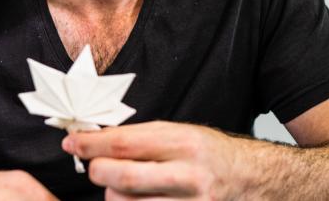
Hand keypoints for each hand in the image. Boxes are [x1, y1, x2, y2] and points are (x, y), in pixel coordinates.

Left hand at [62, 121, 248, 199]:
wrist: (255, 182)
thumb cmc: (212, 156)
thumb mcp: (183, 134)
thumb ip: (144, 138)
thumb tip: (97, 141)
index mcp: (185, 143)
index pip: (125, 143)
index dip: (92, 144)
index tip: (72, 143)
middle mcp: (190, 175)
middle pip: (123, 177)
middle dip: (98, 172)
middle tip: (93, 168)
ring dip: (114, 197)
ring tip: (122, 188)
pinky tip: (136, 200)